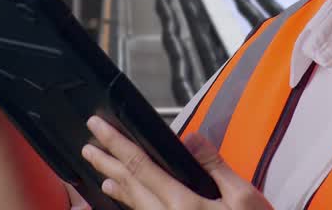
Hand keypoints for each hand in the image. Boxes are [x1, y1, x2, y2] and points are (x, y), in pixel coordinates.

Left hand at [81, 115, 272, 209]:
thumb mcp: (243, 198)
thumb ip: (215, 167)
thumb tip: (190, 138)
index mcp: (183, 205)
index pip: (140, 166)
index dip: (116, 144)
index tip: (98, 128)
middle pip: (130, 186)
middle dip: (107, 164)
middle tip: (88, 147)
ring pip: (134, 205)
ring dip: (116, 186)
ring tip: (101, 175)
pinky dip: (131, 205)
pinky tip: (127, 200)